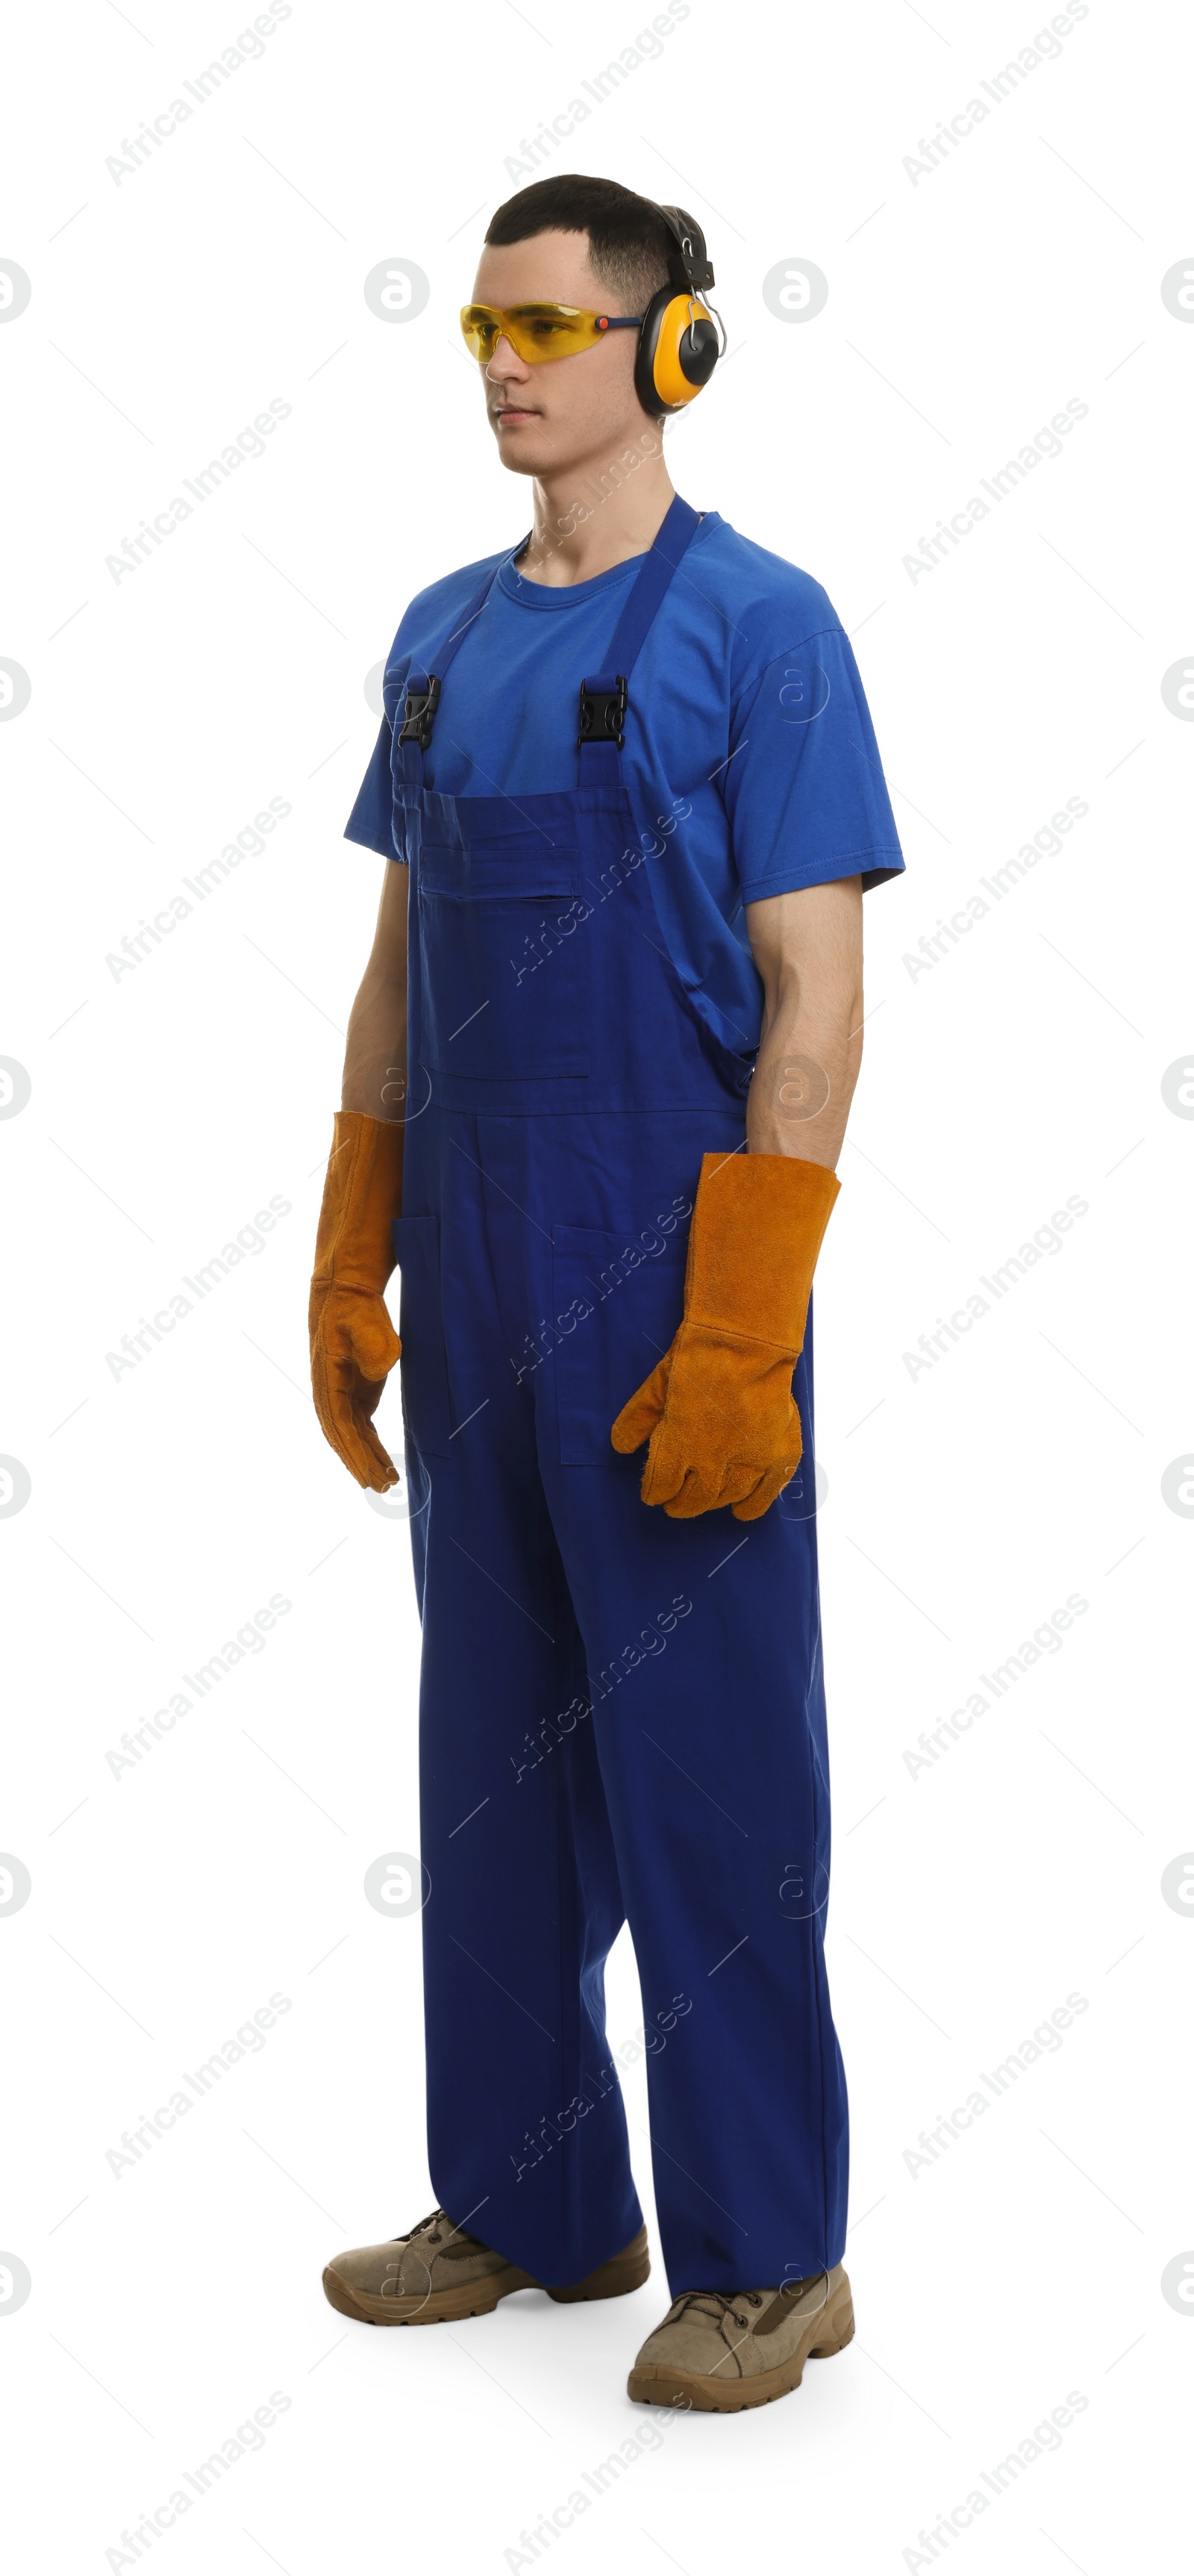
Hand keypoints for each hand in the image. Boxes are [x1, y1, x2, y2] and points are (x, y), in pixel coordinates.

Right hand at [309, 1283, 401, 1491]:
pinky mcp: (355, 1394)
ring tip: (387, 1483)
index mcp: (327, 1379)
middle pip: (342, 1437)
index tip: (367, 1474)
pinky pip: (361, 1428)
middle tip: (381, 1487)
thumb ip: (373, 1342)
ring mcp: (342, 1395)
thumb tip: (380, 1368)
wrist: (346, 1295)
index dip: (352, 1451)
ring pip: (351, 1436)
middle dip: (360, 1464)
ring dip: (366, 1460)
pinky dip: (370, 1447)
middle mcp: (329, 1392)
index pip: (339, 1424)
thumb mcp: (364, 1319)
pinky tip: (384, 1464)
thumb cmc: (355, 1307)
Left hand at [609, 1148, 838, 1521]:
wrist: (747, 1342)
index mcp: (680, 1447)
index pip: (661, 1487)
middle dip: (680, 1504)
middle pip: (694, 1500)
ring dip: (712, 1503)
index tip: (653, 1492)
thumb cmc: (697, 1358)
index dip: (654, 1491)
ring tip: (705, 1498)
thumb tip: (621, 1447)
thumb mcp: (655, 1386)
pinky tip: (743, 1510)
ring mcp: (750, 1459)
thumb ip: (637, 1420)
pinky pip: (767, 1492)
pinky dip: (754, 1505)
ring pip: (727, 1498)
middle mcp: (714, 1462)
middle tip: (675, 1503)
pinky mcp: (779, 1453)